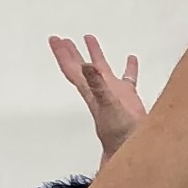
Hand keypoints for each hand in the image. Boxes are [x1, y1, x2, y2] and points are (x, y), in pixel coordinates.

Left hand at [49, 34, 147, 164]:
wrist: (132, 148)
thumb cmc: (118, 132)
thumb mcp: (108, 104)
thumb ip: (97, 84)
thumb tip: (86, 65)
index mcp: (90, 91)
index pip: (72, 69)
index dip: (62, 54)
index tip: (55, 39)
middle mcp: (99, 90)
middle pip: (81, 67)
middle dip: (71, 53)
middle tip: (62, 39)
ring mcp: (114, 93)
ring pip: (101, 69)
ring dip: (95, 55)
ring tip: (89, 38)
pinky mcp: (129, 98)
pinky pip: (128, 78)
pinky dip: (129, 67)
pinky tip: (131, 59)